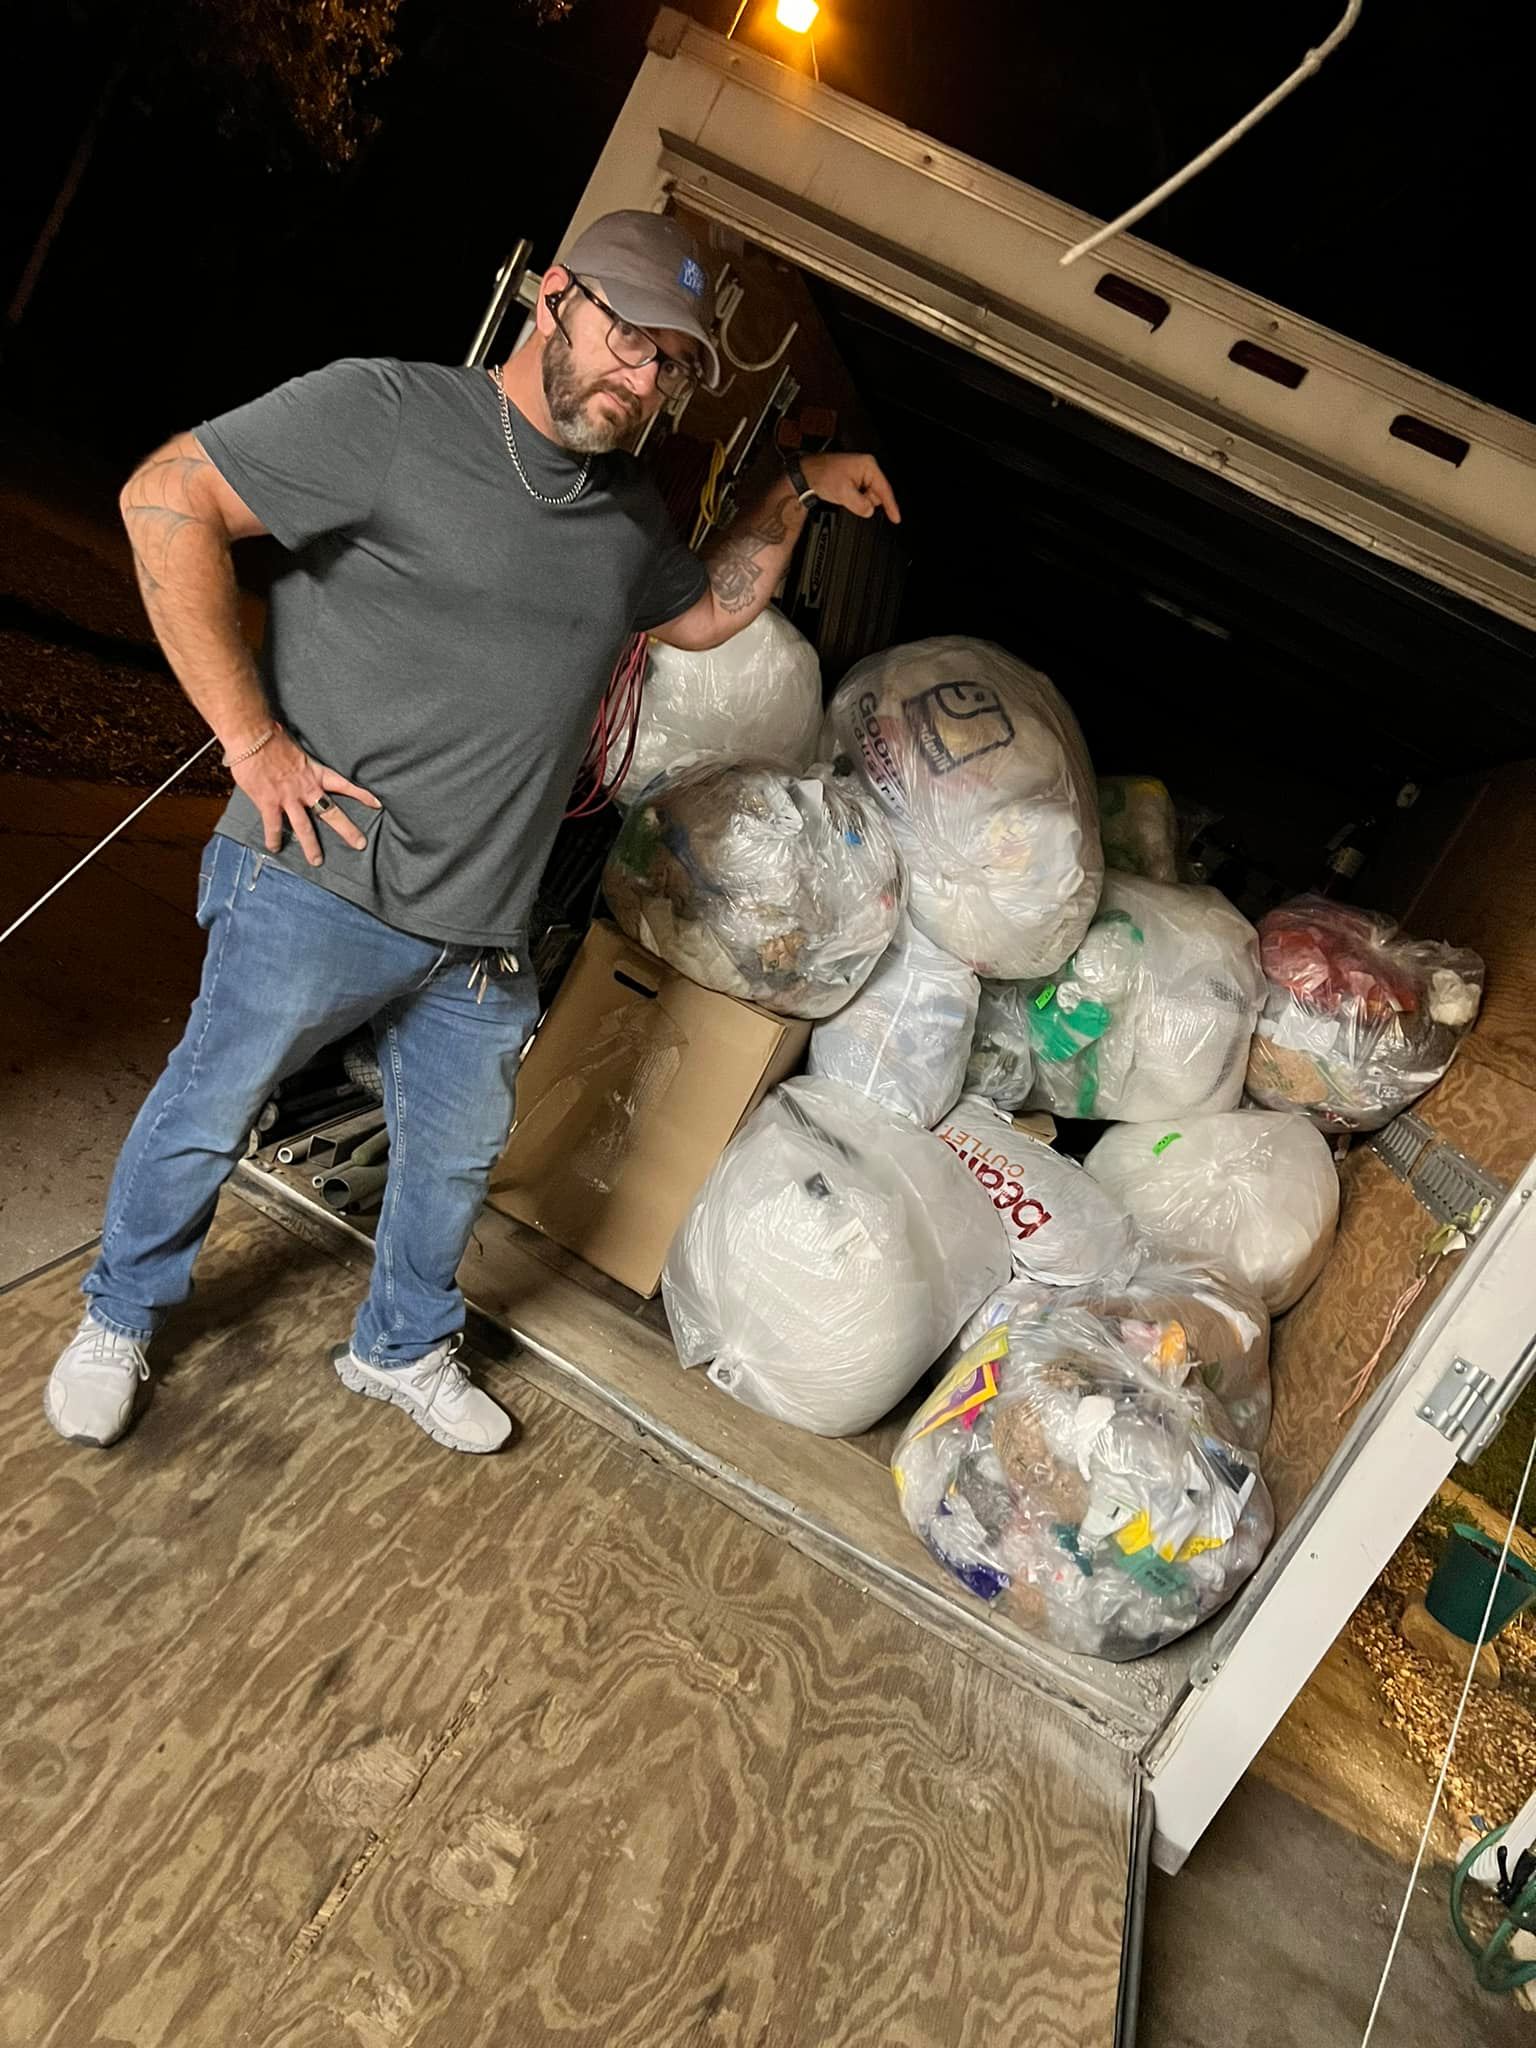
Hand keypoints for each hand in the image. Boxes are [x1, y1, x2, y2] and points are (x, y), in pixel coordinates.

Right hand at [232, 726, 381, 866]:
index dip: (361, 795)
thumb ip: (302, 764)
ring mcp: (288, 797)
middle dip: (347, 829)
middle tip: (360, 844)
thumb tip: (299, 766)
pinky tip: (275, 848)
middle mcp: (306, 788)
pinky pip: (274, 825)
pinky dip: (274, 838)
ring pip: (304, 827)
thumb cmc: (273, 737)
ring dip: (311, 846)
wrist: (253, 736)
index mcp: (315, 772)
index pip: (344, 784)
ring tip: (317, 861)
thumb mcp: (297, 749)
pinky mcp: (269, 802)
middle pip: (331, 812)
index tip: (377, 804)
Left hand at [801, 453, 901, 522]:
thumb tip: (869, 511)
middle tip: (850, 498)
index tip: (896, 518)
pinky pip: (861, 495)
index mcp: (868, 466)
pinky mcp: (854, 479)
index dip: (891, 506)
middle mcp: (867, 468)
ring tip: (843, 494)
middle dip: (865, 502)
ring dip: (858, 501)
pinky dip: (854, 500)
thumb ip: (860, 505)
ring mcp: (861, 473)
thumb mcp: (843, 493)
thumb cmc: (821, 475)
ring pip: (868, 497)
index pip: (884, 489)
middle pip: (877, 494)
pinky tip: (843, 495)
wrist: (806, 474)